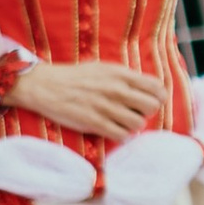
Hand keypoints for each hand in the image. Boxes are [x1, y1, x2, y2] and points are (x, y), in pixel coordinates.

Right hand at [5, 59, 164, 143]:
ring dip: (134, 125)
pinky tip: (114, 130)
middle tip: (136, 113)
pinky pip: (122, 136)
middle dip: (147, 112)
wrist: (46, 86)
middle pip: (152, 107)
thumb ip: (126, 77)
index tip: (150, 101)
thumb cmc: (76, 77)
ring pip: (139, 124)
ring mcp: (106, 107)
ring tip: (123, 122)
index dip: (157, 97)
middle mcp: (117, 90)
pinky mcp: (95, 123)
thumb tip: (148, 88)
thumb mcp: (104, 68)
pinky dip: (122, 136)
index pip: (157, 87)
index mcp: (121, 74)